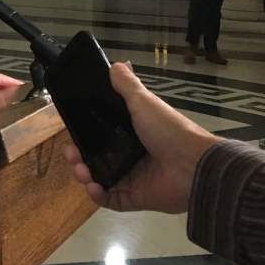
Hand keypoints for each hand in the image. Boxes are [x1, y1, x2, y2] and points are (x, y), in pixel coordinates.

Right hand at [64, 62, 218, 213]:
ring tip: (80, 170)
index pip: (103, 132)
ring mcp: (134, 178)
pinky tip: (93, 186)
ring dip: (85, 174)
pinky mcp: (136, 198)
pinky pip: (112, 199)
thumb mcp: (144, 102)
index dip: (86, 132)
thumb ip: (127, 86)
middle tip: (71, 153)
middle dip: (80, 155)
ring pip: (101, 178)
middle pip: (98, 156)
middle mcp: (132, 155)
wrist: (193, 165)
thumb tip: (115, 64)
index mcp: (134, 132)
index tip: (73, 130)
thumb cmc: (168, 130)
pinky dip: (99, 195)